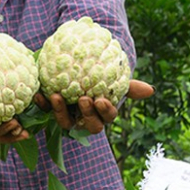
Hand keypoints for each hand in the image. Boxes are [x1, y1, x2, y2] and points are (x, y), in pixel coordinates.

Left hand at [34, 79, 154, 134]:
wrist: (74, 65)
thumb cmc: (96, 74)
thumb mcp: (110, 77)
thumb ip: (127, 85)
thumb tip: (151, 90)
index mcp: (101, 112)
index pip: (106, 117)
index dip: (105, 111)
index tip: (102, 100)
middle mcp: (84, 118)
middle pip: (88, 125)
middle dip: (86, 114)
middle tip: (83, 99)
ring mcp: (67, 115)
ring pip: (65, 122)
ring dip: (60, 111)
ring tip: (57, 96)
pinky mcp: (50, 110)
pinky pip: (45, 110)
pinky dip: (41, 103)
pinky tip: (38, 93)